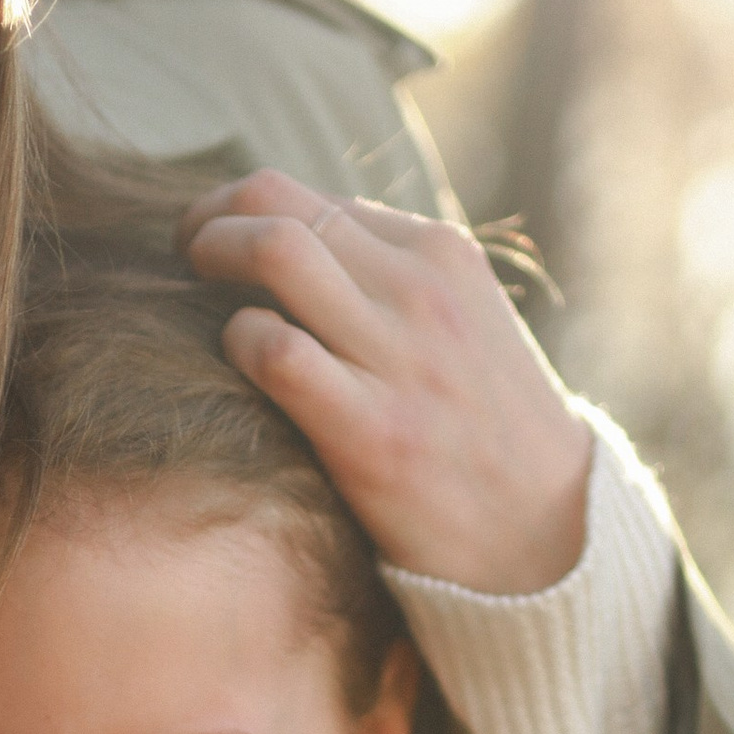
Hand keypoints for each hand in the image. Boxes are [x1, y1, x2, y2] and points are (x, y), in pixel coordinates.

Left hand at [178, 172, 592, 594]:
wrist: (548, 537)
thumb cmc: (484, 434)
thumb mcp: (463, 326)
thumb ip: (393, 281)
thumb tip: (303, 248)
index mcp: (442, 255)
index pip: (313, 197)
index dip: (247, 214)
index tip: (220, 245)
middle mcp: (421, 290)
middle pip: (278, 202)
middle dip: (209, 219)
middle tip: (184, 255)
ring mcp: (399, 357)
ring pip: (274, 251)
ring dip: (210, 259)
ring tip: (187, 291)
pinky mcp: (373, 432)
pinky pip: (276, 350)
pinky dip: (236, 343)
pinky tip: (236, 362)